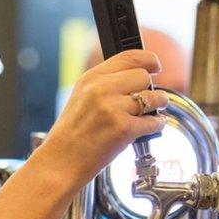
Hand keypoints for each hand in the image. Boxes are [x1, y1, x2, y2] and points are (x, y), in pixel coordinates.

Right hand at [39, 50, 168, 182]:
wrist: (60, 162)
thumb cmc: (70, 135)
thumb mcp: (81, 98)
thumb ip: (105, 84)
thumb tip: (137, 77)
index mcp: (91, 78)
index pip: (129, 56)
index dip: (149, 59)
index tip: (155, 66)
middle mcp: (101, 89)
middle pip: (144, 76)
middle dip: (149, 89)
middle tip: (147, 99)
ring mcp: (113, 108)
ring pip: (153, 97)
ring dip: (158, 105)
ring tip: (152, 113)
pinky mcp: (123, 129)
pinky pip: (154, 121)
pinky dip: (156, 125)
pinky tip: (149, 128)